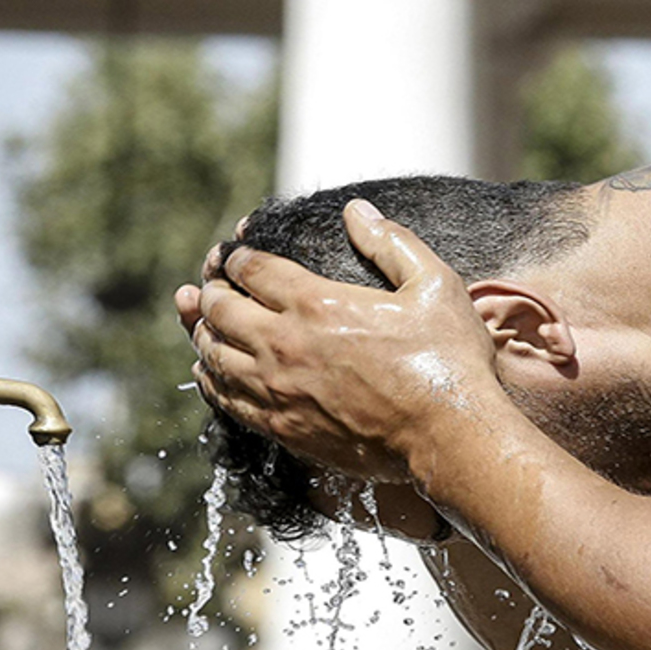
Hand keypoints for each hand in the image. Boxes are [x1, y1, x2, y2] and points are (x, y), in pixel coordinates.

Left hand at [174, 200, 500, 481]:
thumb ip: (391, 243)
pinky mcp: (283, 428)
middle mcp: (285, 345)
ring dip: (202, 333)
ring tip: (201, 323)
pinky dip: (210, 380)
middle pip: (221, 310)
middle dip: (211, 292)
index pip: (252, 269)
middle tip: (210, 285)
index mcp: (316, 303)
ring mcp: (279, 391)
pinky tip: (209, 371)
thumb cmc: (449, 360)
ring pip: (214, 356)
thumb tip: (356, 210)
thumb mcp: (434, 284)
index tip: (233, 255)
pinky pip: (226, 400)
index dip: (236, 257)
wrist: (449, 436)